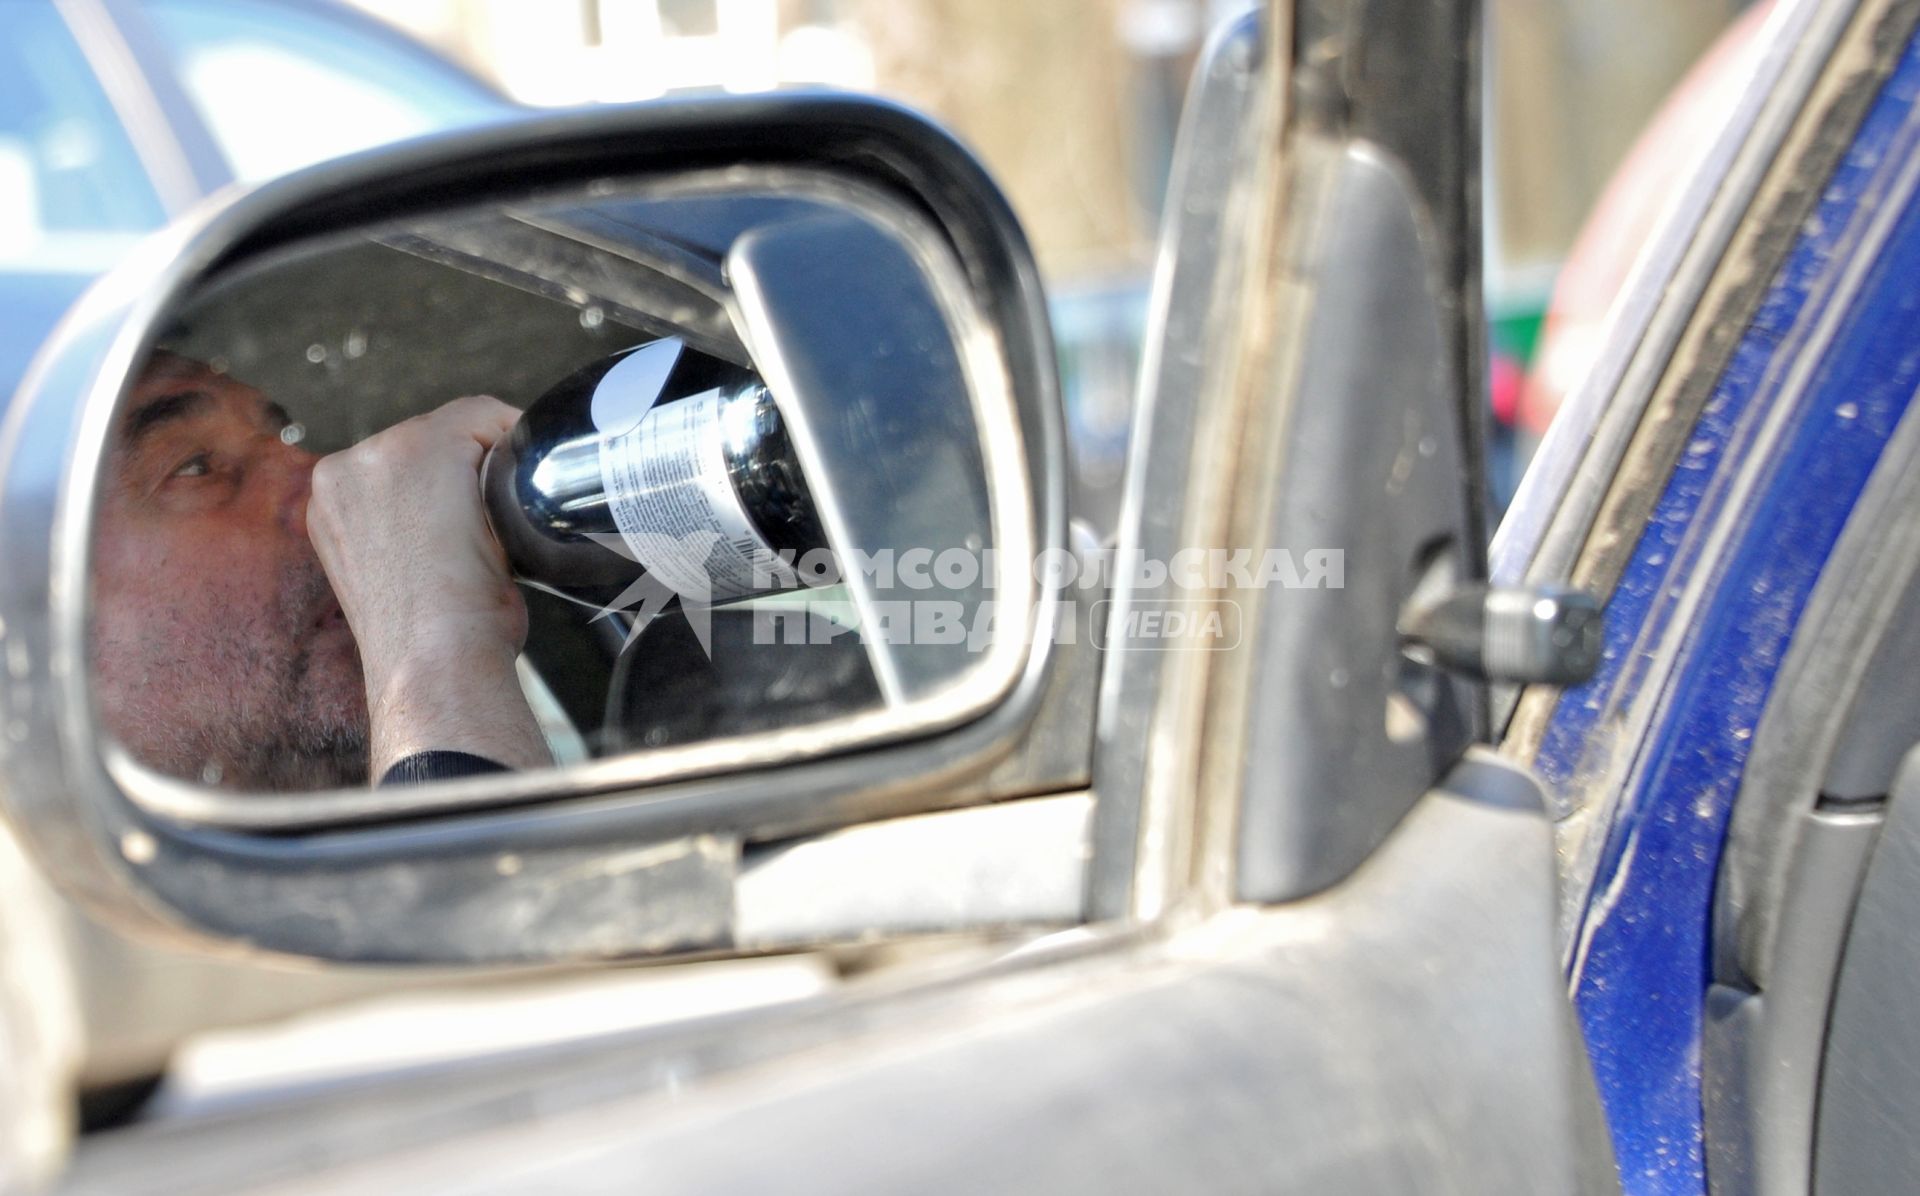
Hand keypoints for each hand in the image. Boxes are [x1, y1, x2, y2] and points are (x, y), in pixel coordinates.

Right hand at [307, 396, 551, 777]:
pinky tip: (515, 488)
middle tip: (502, 518)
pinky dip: (510, 442)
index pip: (406, 459)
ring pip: (458, 425)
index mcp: (331, 502)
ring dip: (487, 461)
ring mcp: (373, 455)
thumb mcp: (402, 580)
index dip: (462, 479)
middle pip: (431, 437)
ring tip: (500, 518)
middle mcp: (340, 472)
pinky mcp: (419, 447)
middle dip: (472, 470)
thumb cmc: (433, 642)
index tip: (487, 509)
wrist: (433, 662)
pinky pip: (484, 415)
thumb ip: (413, 536)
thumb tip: (455, 526)